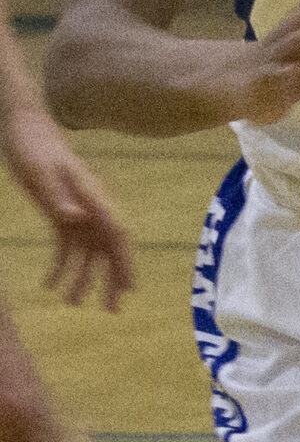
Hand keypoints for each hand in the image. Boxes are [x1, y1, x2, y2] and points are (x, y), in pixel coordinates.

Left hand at [2, 100, 135, 307]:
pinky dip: (60, 266)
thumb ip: (59, 195)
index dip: (125, 262)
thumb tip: (74, 219)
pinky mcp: (62, 216)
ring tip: (72, 303)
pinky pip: (66, 247)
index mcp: (96, 199)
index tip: (129, 288)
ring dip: (83, 278)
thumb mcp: (43, 171)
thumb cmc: (37, 148)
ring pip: (88, 253)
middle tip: (110, 310)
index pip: (118, 234)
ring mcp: (80, 214)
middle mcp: (94, 210)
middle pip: (109, 249)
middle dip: (111, 279)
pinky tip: (49, 284)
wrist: (27, 131)